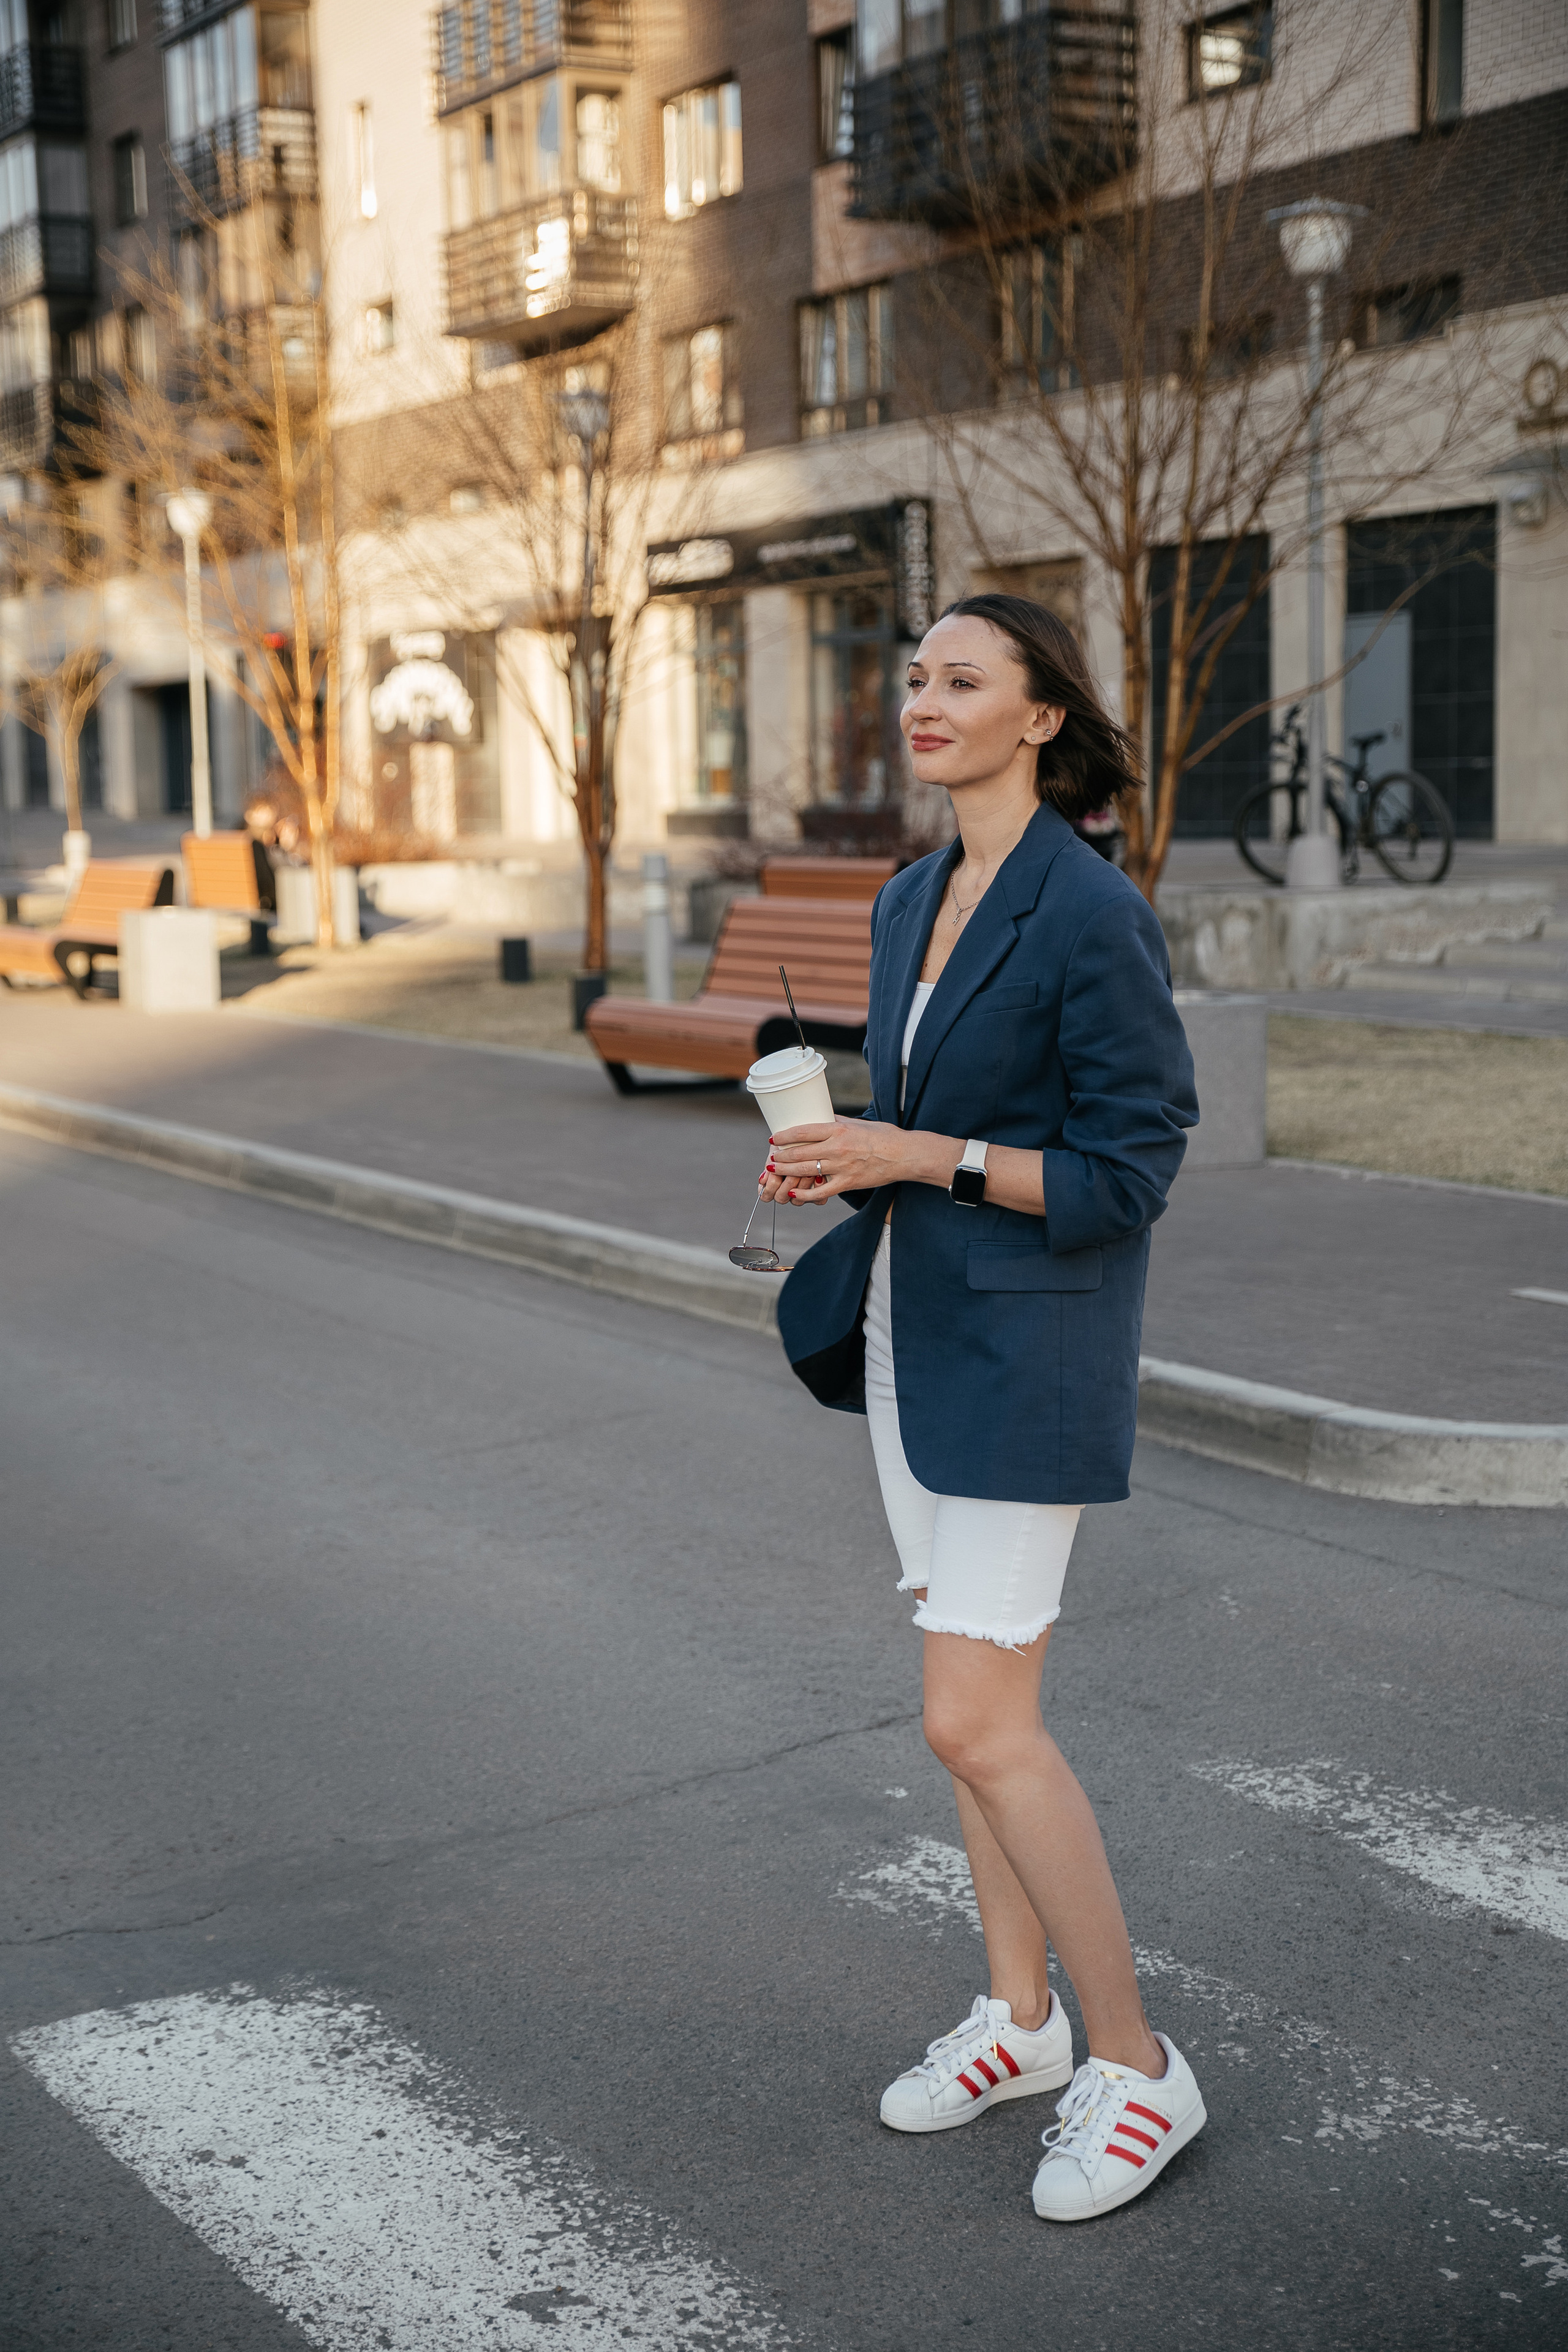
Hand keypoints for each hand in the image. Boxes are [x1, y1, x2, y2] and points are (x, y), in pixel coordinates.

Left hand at [759, 1116, 924, 1205]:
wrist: (904, 1155)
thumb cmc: (884, 1136)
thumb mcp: (859, 1123)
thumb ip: (838, 1121)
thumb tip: (823, 1116)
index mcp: (839, 1129)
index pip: (804, 1131)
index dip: (785, 1135)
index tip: (774, 1138)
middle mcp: (837, 1147)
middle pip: (800, 1152)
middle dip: (781, 1156)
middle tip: (771, 1158)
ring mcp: (842, 1167)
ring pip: (806, 1170)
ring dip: (787, 1171)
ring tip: (774, 1172)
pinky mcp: (848, 1183)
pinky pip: (821, 1191)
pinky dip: (805, 1194)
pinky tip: (793, 1194)